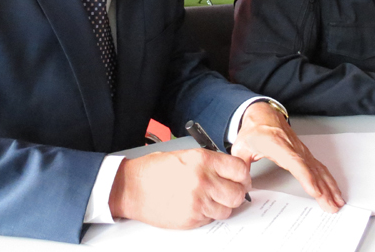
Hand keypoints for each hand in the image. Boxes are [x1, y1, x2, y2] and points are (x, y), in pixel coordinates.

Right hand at [108, 148, 250, 228]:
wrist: (131, 188)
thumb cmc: (153, 170)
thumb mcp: (184, 155)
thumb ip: (210, 162)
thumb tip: (230, 171)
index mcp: (202, 160)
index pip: (239, 169)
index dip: (243, 175)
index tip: (242, 178)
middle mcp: (203, 180)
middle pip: (238, 193)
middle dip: (237, 193)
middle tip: (231, 191)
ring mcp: (198, 201)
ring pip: (227, 209)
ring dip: (223, 205)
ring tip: (210, 198)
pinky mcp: (192, 218)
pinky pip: (212, 219)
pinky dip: (208, 214)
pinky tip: (197, 205)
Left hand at [229, 102, 343, 212]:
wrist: (262, 114)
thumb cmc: (254, 130)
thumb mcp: (241, 147)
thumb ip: (242, 166)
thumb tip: (243, 185)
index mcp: (278, 145)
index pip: (296, 164)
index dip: (307, 178)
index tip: (316, 192)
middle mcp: (294, 148)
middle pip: (313, 170)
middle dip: (324, 190)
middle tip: (332, 206)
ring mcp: (302, 151)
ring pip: (319, 170)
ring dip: (330, 187)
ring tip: (338, 202)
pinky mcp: (305, 154)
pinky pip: (319, 168)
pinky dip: (329, 180)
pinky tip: (334, 190)